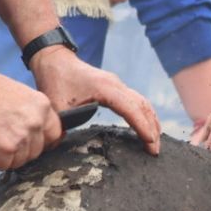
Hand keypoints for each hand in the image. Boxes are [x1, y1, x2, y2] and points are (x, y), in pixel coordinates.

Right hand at [0, 71, 59, 170]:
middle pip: (37, 151)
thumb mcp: (20, 94)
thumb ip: (30, 112)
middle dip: (21, 151)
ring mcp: (23, 136)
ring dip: (5, 157)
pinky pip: (3, 165)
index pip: (54, 133)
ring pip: (20, 160)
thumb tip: (30, 128)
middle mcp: (37, 122)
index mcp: (42, 106)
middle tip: (4, 145)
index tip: (30, 145)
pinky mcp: (7, 148)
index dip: (42, 142)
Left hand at [30, 46, 160, 155]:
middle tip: (155, 151)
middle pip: (142, 106)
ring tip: (155, 142)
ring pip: (142, 102)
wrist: (54, 60)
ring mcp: (117, 84)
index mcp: (104, 88)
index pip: (130, 108)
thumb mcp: (56, 107)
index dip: (142, 126)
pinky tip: (147, 126)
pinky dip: (144, 114)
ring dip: (151, 121)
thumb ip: (63, 126)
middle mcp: (115, 84)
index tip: (150, 142)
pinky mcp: (115, 86)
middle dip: (151, 128)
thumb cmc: (55, 81)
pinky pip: (136, 100)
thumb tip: (65, 146)